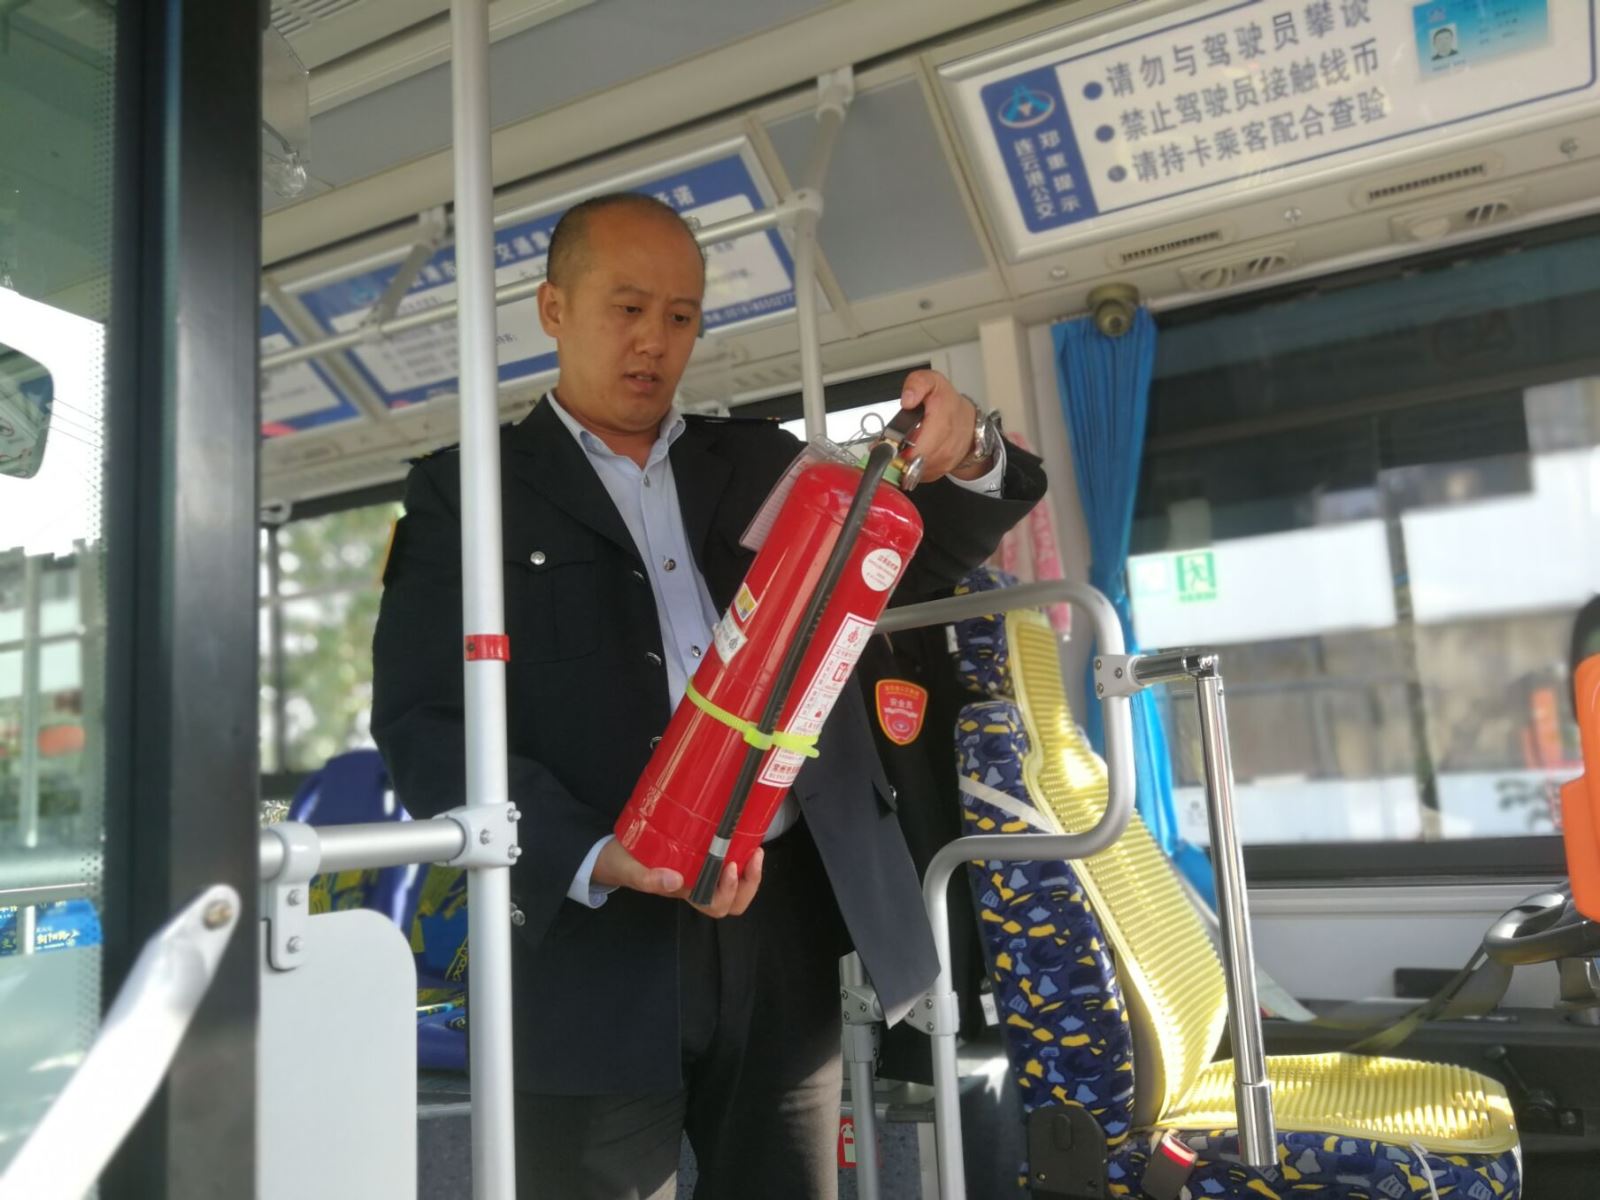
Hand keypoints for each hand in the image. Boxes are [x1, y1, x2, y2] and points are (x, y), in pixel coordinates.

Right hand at [591, 838, 763, 918]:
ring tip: (756, 849)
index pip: (714, 904)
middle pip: (734, 901)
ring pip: (737, 884)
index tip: (730, 866)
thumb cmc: (624, 864)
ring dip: (751, 871)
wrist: (615, 853)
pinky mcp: (705, 853)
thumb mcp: (632, 871)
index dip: (728, 891)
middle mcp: (699, 884)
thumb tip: (674, 880)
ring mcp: (704, 871)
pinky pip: (730, 861)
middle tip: (754, 857)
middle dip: (749, 884)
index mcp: (686, 892)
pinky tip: (744, 835)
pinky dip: (742, 853)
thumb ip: (648, 878)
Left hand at [897, 369, 985, 483]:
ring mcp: (943, 462)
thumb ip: (917, 384)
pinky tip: (910, 454)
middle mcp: (945, 446)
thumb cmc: (947, 403)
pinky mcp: (939, 472)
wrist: (967, 422)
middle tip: (889, 444)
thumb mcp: (932, 382)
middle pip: (912, 461)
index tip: (886, 444)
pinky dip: (909, 467)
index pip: (917, 448)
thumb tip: (907, 399)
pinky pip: (917, 475)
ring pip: (913, 471)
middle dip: (896, 454)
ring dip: (902, 461)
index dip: (898, 449)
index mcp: (942, 422)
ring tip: (901, 447)